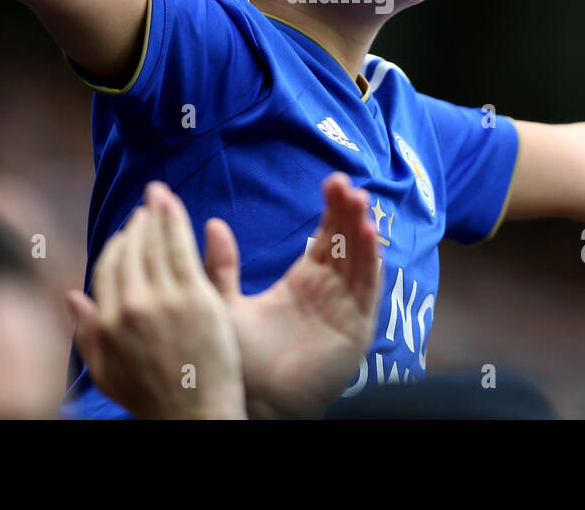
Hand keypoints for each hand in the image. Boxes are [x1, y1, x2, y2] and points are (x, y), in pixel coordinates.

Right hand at [66, 181, 245, 419]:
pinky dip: (174, 219)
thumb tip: (71, 295)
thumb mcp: (107, 373)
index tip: (126, 233)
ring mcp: (163, 300)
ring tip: (159, 196)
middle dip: (136, 224)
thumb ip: (87, 333)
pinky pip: (180, 246)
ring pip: (154, 244)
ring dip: (155, 214)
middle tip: (145, 207)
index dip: (116, 247)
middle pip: (130, 252)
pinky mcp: (194, 296)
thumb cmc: (153, 399)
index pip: (107, 270)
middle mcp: (130, 307)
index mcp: (107, 324)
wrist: (194, 417)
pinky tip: (172, 203)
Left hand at [203, 172, 382, 418]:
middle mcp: (330, 292)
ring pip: (360, 262)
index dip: (332, 209)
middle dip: (349, 212)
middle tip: (347, 183)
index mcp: (303, 283)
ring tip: (360, 202)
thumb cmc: (239, 360)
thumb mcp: (225, 304)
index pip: (326, 237)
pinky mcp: (356, 329)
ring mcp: (345, 309)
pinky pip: (367, 291)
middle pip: (347, 243)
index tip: (333, 181)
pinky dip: (370, 263)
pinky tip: (368, 237)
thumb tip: (215, 223)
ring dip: (362, 232)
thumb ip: (221, 266)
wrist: (251, 402)